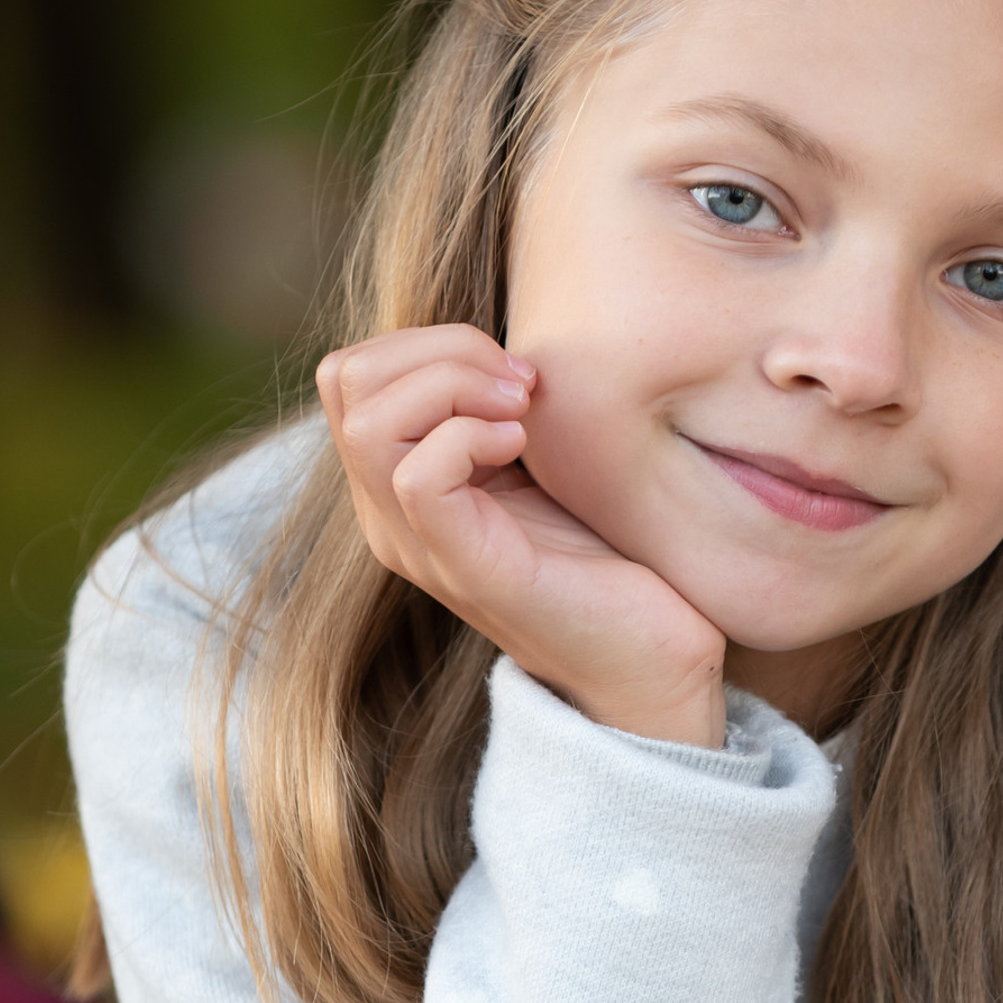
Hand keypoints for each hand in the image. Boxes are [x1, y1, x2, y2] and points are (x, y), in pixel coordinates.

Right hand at [317, 324, 727, 746]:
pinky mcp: (469, 573)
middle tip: (520, 383)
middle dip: (438, 350)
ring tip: (521, 410)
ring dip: (452, 387)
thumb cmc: (612, 559)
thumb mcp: (545, 462)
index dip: (428, 341)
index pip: (351, 372)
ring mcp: (423, 549)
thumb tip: (501, 347)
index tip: (516, 372)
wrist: (657, 661)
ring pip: (368, 423)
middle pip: (346, 383)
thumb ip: (504, 407)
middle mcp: (394, 518)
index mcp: (403, 487)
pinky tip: (522, 447)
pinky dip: (469, 436)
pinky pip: (417, 478)